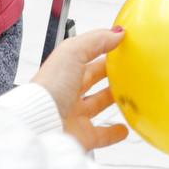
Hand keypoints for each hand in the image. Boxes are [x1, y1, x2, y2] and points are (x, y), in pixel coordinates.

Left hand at [31, 28, 129, 151]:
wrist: (41, 125)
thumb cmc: (49, 88)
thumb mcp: (72, 52)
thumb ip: (96, 40)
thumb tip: (117, 33)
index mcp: (64, 71)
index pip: (85, 56)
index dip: (101, 48)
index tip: (120, 44)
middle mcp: (67, 92)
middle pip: (91, 79)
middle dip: (107, 73)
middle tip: (125, 67)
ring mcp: (74, 115)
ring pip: (97, 105)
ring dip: (112, 99)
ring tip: (128, 93)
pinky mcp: (82, 136)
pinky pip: (101, 134)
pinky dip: (114, 132)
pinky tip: (123, 128)